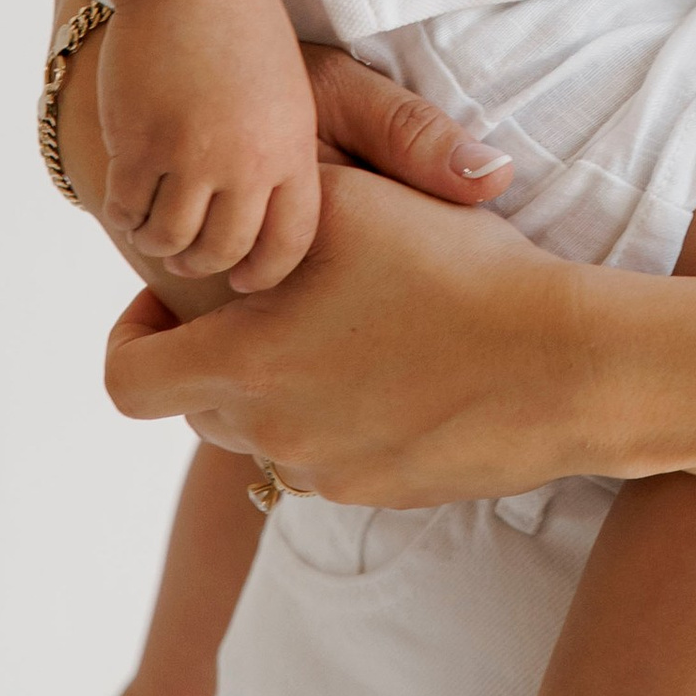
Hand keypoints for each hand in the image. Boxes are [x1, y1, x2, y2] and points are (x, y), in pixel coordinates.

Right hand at [96, 0, 324, 289]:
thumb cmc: (242, 36)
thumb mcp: (289, 96)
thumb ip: (278, 161)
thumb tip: (264, 237)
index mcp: (291, 148)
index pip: (289, 242)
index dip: (265, 272)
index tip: (246, 280)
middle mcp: (245, 160)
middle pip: (224, 250)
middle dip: (203, 263)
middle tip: (186, 257)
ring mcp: (190, 154)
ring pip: (170, 237)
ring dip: (157, 241)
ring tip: (153, 230)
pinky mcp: (139, 143)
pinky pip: (127, 209)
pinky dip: (124, 215)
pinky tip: (126, 203)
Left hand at [106, 161, 600, 503]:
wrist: (567, 366)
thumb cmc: (456, 272)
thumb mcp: (350, 202)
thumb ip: (271, 203)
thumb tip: (233, 208)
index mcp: (244, 366)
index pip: (128, 379)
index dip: (132, 333)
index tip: (173, 298)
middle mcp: (272, 435)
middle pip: (198, 404)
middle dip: (217, 352)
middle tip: (273, 298)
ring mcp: (330, 473)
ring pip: (267, 432)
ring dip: (283, 385)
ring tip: (348, 325)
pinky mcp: (386, 493)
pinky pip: (332, 455)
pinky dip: (343, 414)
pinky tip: (401, 364)